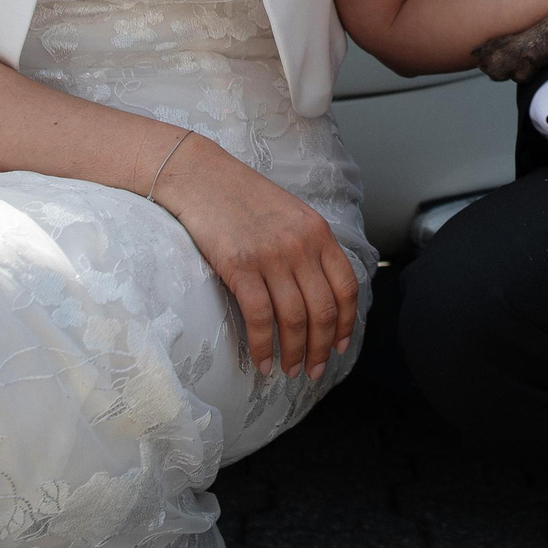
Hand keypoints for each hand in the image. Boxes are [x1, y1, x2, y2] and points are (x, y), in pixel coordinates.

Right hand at [151, 133, 359, 378]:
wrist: (200, 176)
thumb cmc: (242, 197)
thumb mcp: (290, 215)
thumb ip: (308, 247)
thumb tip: (319, 291)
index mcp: (319, 232)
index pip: (346, 286)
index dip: (347, 323)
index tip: (340, 346)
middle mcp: (301, 245)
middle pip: (324, 310)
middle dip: (322, 347)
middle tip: (315, 371)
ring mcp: (271, 256)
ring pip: (295, 319)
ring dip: (296, 353)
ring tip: (292, 371)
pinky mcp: (240, 267)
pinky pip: (261, 318)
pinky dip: (264, 347)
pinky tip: (261, 362)